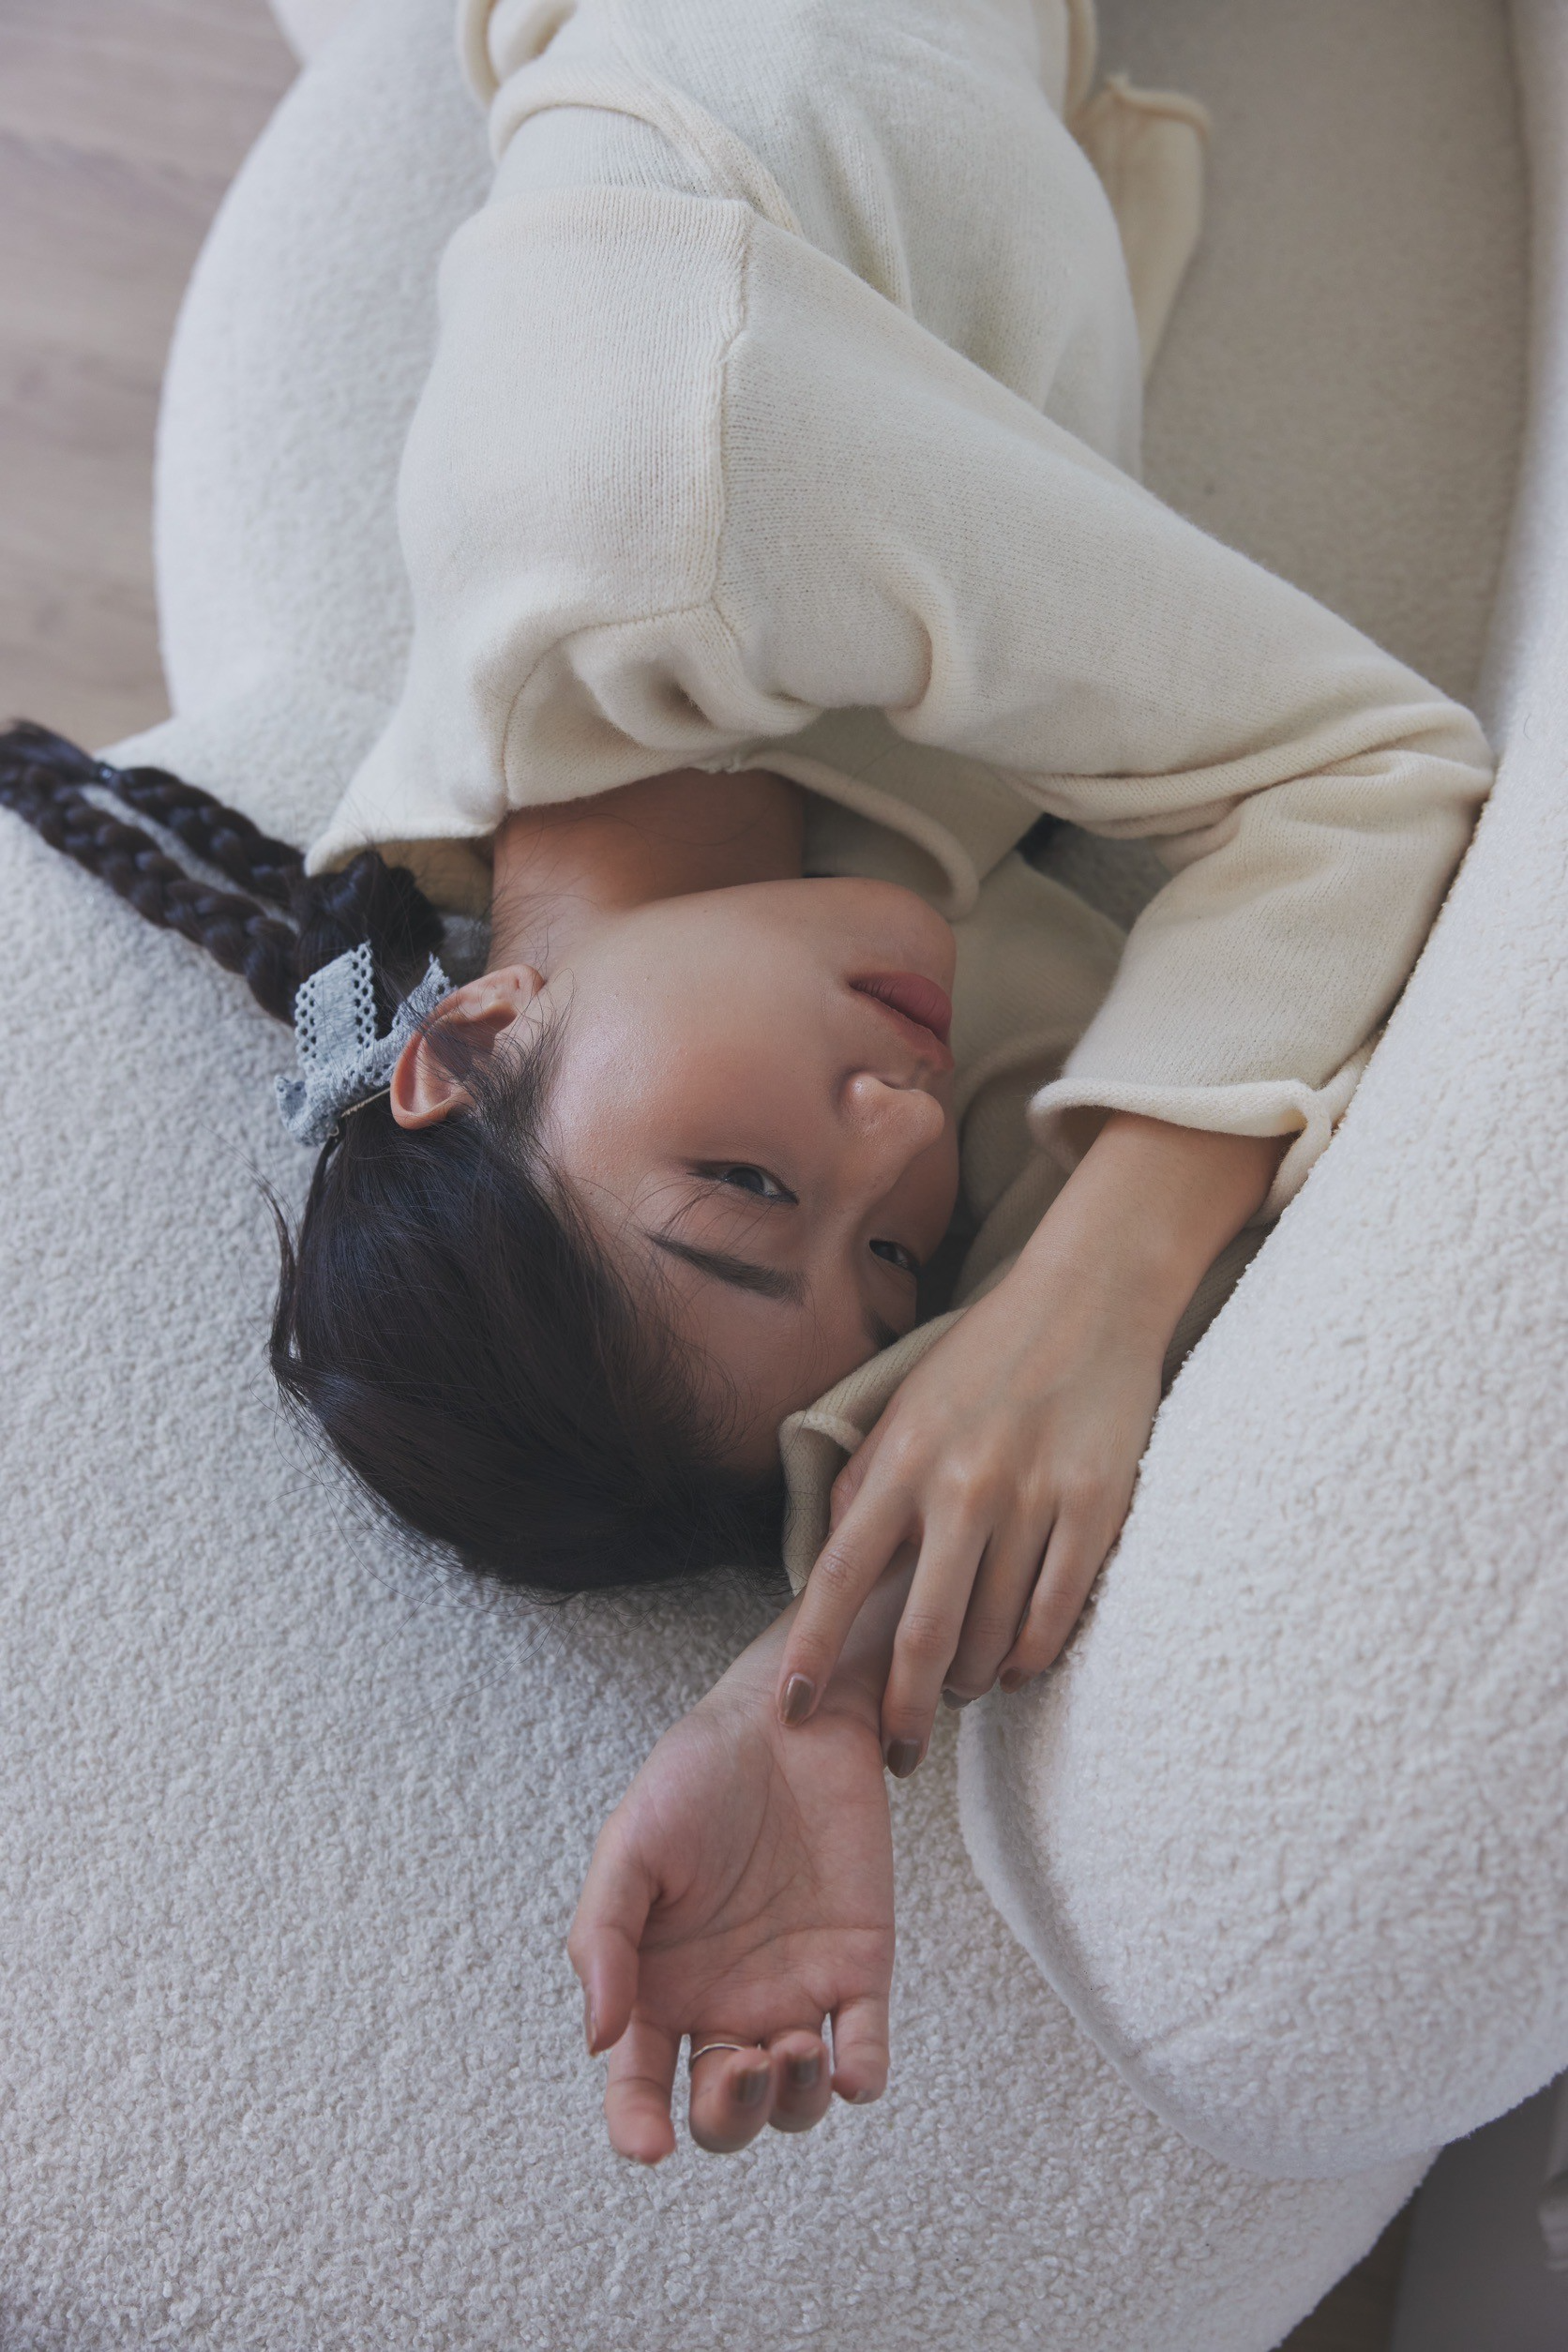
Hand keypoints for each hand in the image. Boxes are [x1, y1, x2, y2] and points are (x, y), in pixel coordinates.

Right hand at [568, 1600, 895, 2162]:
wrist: (790, 1717)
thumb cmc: (696, 1775)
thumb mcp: (631, 1843)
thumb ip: (603, 1936)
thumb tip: (597, 2038)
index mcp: (659, 1986)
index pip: (640, 2088)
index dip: (637, 2129)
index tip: (649, 2145)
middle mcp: (725, 2003)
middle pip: (724, 2115)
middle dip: (729, 2119)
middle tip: (743, 2065)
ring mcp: (795, 1991)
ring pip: (795, 2100)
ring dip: (793, 2101)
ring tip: (794, 2045)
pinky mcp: (860, 1968)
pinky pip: (866, 2049)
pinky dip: (861, 2076)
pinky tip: (848, 2065)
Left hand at [776, 1116, 1285, 1770]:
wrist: (1089, 1294)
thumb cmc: (988, 1355)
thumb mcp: (906, 1407)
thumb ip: (866, 1484)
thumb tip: (829, 1568)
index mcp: (901, 1459)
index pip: (837, 1576)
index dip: (812, 1652)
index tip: (792, 1710)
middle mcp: (960, 1484)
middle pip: (920, 1633)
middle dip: (903, 1710)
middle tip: (899, 1751)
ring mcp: (1032, 1498)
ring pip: (991, 1634)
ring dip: (971, 1681)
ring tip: (962, 1690)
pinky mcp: (1097, 1507)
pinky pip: (1056, 1613)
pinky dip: (1031, 1655)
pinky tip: (1017, 1664)